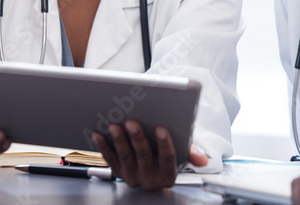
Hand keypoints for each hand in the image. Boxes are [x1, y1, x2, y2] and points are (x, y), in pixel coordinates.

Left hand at [91, 120, 206, 190]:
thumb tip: (201, 158)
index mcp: (168, 173)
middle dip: (138, 139)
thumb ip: (191, 152)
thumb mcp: (183, 153)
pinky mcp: (118, 172)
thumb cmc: (166, 154)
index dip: (165, 144)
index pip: (168, 158)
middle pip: (144, 157)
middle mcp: (150, 178)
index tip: (161, 128)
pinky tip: (98, 134)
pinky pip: (109, 160)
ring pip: (126, 158)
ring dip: (119, 142)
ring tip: (115, 126)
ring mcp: (133, 176)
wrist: (152, 169)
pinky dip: (103, 147)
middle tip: (132, 122)